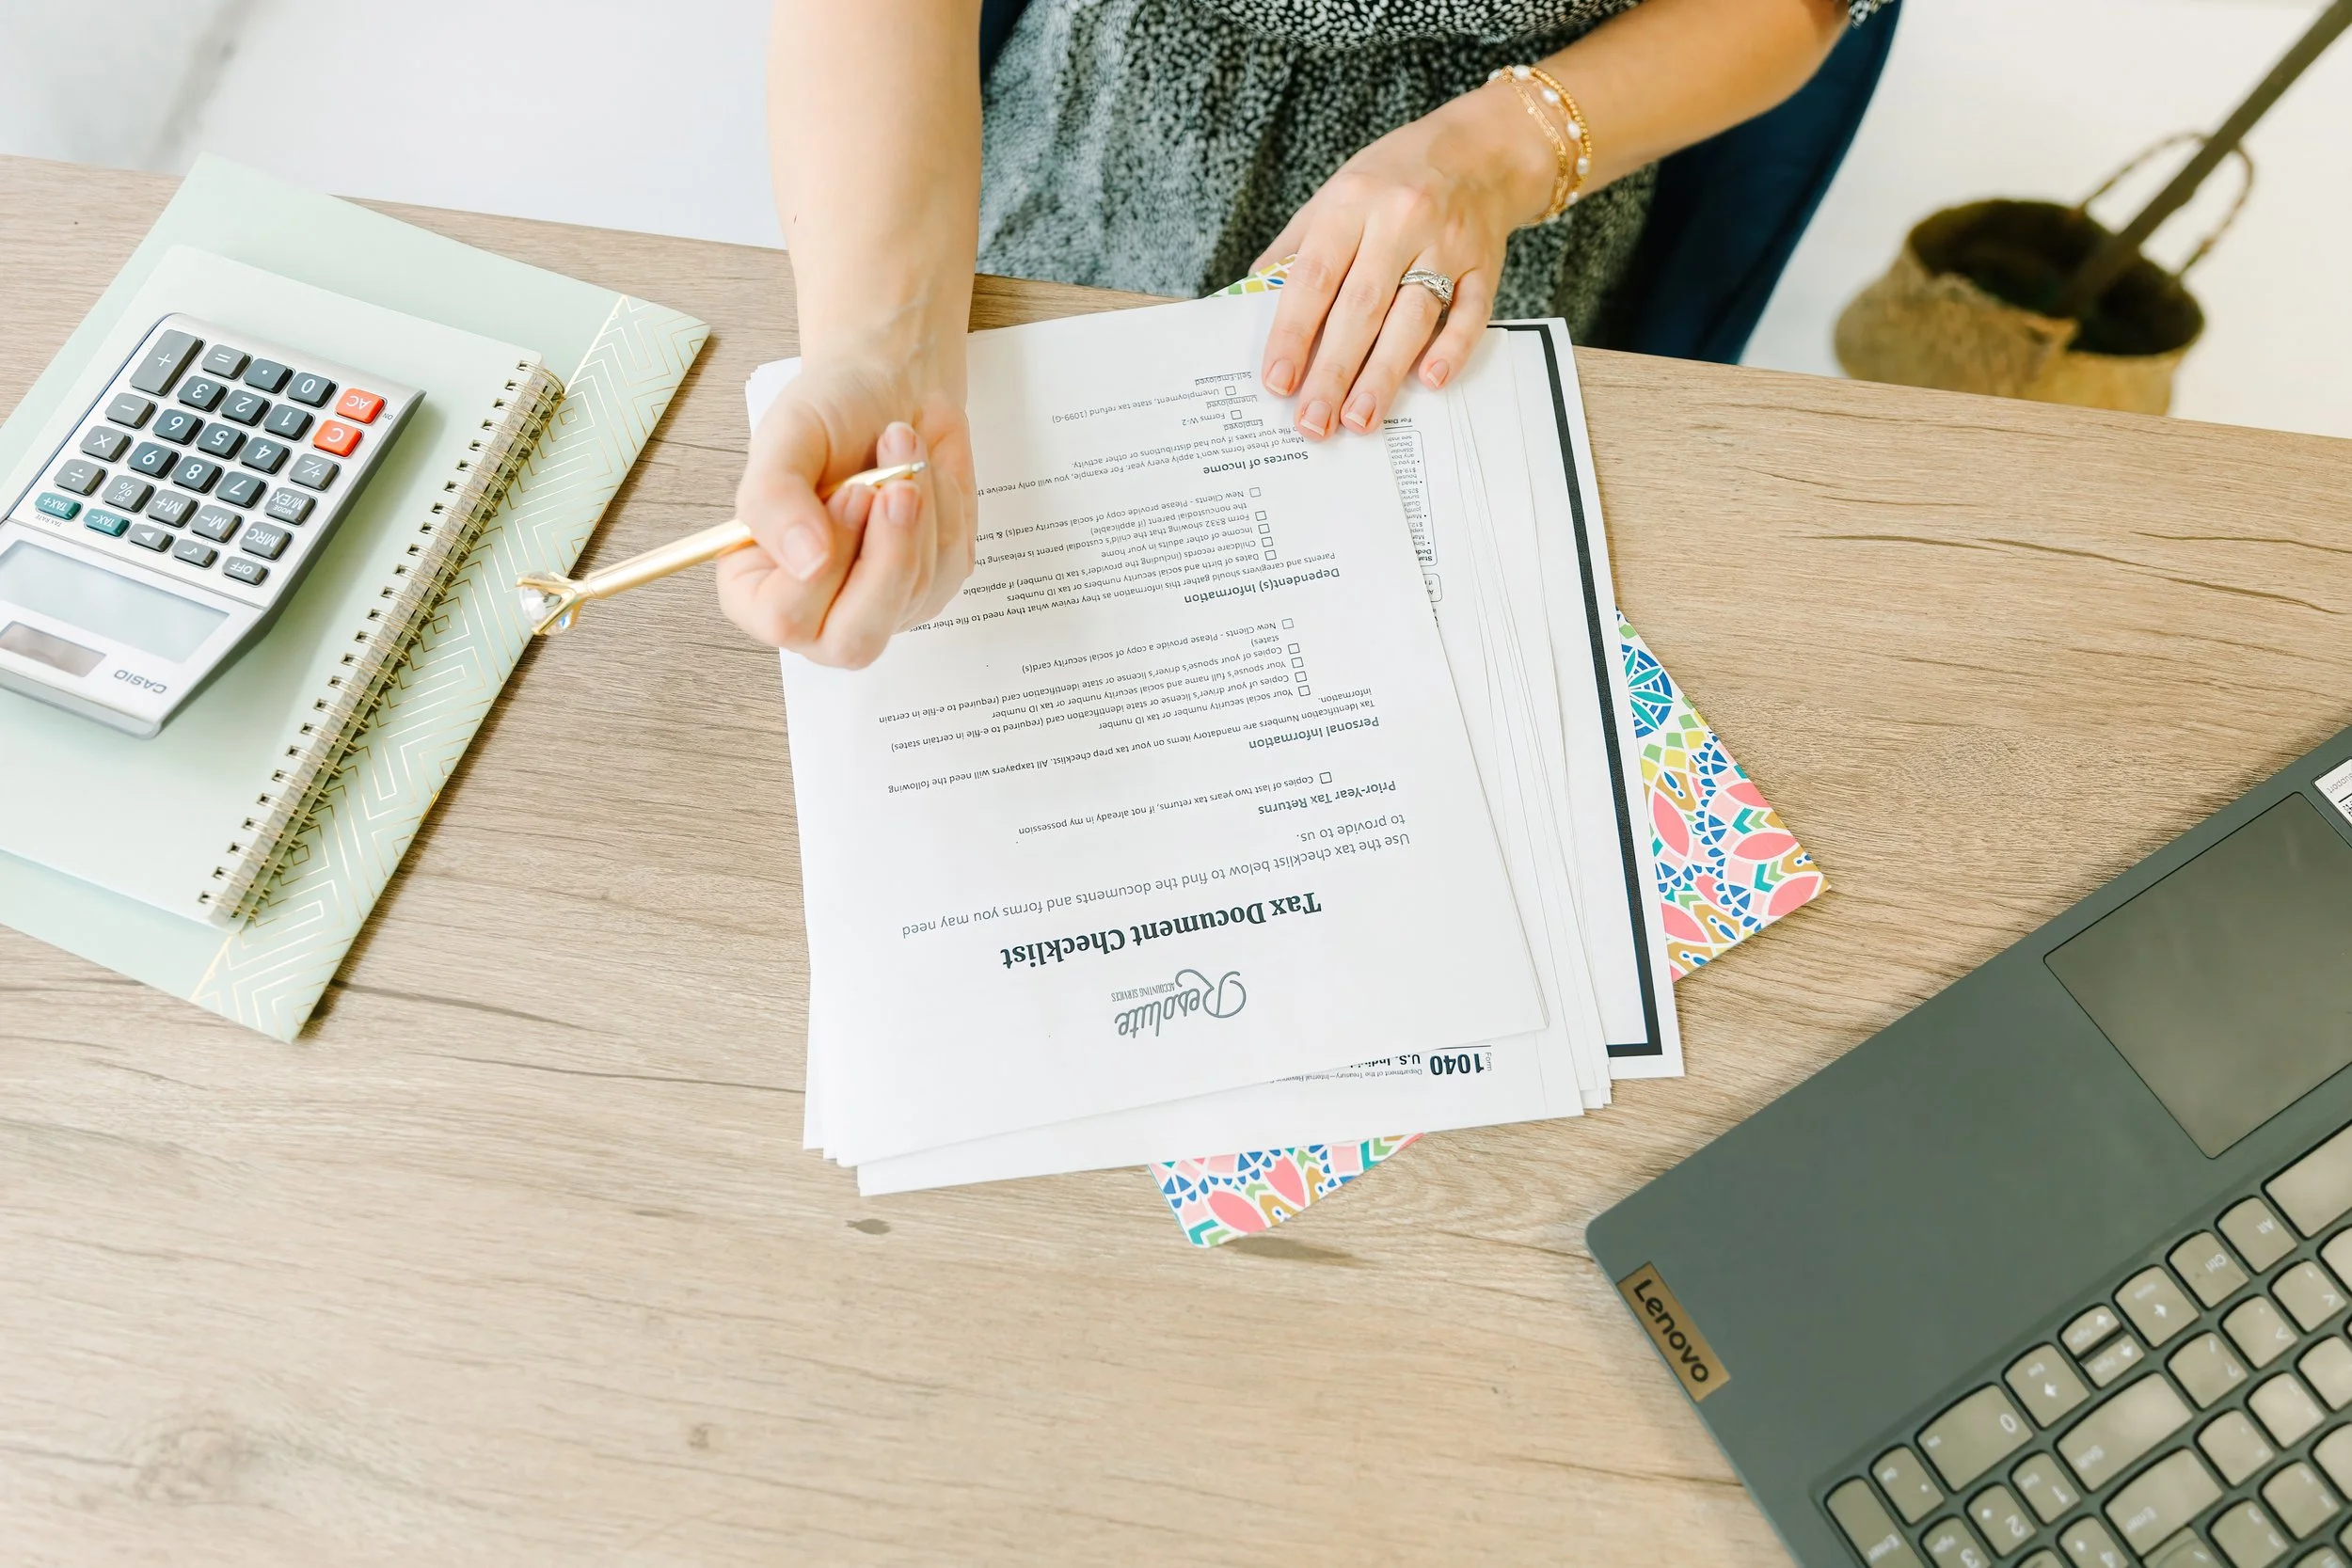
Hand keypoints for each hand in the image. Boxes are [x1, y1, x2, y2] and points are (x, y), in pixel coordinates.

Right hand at [721, 352, 976, 666]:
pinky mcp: (929, 591)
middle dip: (887, 558)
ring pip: (912, 594)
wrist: (891, 390)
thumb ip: (775, 501)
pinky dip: (944, 510)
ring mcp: (877, 609)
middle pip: (855, 642)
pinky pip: (948, 568)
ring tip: (899, 447)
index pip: (785, 620)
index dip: (825, 559)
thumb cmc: (829, 414)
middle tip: (896, 487)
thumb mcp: (786, 438)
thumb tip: (807, 564)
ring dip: (918, 511)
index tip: (853, 492)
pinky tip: (922, 476)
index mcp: (754, 587)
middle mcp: (813, 614)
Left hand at [1255, 80, 1555, 437]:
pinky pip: (1471, 313)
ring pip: (1413, 317)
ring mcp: (1447, 244)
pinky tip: (1430, 381)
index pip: (1314, 278)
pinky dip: (1453, 348)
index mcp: (1352, 203)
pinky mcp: (1485, 265)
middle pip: (1361, 307)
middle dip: (1333, 371)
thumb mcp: (1335, 194)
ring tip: (1359, 419)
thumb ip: (1295, 248)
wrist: (1481, 149)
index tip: (1277, 382)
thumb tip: (1250, 302)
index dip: (1293, 334)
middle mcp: (1400, 221)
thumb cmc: (1394, 179)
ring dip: (1384, 374)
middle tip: (1313, 421)